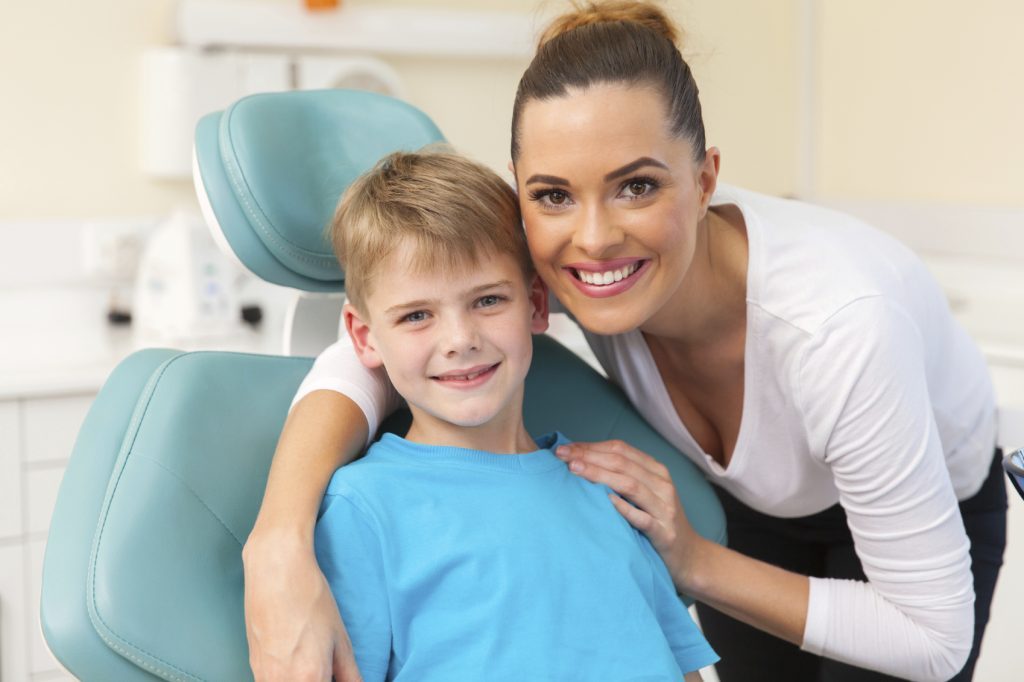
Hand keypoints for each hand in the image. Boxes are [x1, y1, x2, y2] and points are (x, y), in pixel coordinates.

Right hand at [243, 527, 363, 681]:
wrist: (276, 571)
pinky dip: (288, 678)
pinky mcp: (254, 668)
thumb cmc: (308, 598)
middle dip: (320, 681)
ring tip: (313, 659)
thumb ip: (350, 676)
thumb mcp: (341, 640)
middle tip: (329, 669)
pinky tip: (297, 658)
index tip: (337, 676)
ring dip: (305, 679)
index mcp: (310, 679)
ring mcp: (264, 678)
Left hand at [555, 439, 704, 588]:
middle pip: (622, 462)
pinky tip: (604, 501)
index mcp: (655, 470)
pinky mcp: (664, 532)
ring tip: (575, 471)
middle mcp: (662, 484)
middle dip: (589, 456)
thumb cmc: (658, 522)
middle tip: (562, 456)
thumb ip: (621, 477)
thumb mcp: (644, 494)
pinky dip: (622, 508)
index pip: (620, 449)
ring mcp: (664, 508)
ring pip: (630, 484)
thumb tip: (580, 462)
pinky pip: (641, 517)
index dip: (590, 446)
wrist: (689, 556)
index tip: (564, 448)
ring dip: (599, 475)